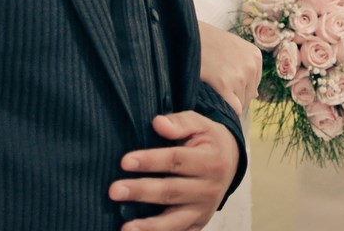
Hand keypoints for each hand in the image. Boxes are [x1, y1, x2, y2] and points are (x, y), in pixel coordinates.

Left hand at [110, 112, 238, 230]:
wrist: (230, 161)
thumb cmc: (206, 140)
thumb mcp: (199, 123)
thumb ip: (180, 122)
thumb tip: (158, 123)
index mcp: (211, 161)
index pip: (176, 161)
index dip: (150, 161)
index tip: (124, 161)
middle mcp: (209, 189)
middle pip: (171, 191)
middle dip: (141, 191)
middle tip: (114, 190)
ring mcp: (204, 210)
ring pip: (174, 221)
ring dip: (149, 226)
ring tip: (125, 228)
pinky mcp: (198, 224)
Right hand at [198, 22, 261, 115]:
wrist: (184, 34)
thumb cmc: (204, 40)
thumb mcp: (231, 48)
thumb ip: (244, 68)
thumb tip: (256, 95)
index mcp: (255, 56)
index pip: (253, 87)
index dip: (236, 89)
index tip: (220, 83)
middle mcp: (251, 65)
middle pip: (247, 97)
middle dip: (231, 96)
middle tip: (212, 86)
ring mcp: (240, 75)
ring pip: (238, 104)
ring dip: (224, 101)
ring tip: (208, 88)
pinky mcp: (224, 84)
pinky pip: (231, 109)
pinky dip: (220, 109)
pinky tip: (209, 99)